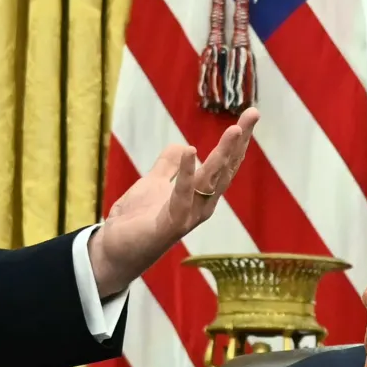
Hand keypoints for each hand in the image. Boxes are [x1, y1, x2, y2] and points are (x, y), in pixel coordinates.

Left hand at [86, 109, 258, 298]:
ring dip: (223, 155)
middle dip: (239, 142)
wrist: (113, 253)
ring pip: (210, 182)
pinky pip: (181, 197)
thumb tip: (186, 147)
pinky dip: (186, 175)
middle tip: (253, 114)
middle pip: (224, 170)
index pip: (224, 164)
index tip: (252, 114)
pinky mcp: (170, 226)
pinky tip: (191, 152)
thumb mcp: (153, 184)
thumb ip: (168, 166)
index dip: (238, 140)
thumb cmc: (136, 221)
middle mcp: (201, 207)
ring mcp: (188, 218)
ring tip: (235, 130)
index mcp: (200, 196)